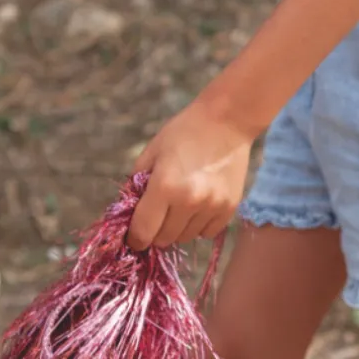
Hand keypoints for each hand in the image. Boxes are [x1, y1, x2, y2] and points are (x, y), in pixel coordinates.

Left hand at [126, 98, 251, 250]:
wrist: (228, 119)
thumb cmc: (185, 131)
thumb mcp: (152, 151)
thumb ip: (136, 185)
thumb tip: (129, 215)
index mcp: (164, 186)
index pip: (142, 232)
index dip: (135, 237)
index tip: (135, 234)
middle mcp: (189, 201)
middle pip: (164, 239)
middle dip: (157, 230)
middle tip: (160, 211)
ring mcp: (212, 205)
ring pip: (186, 238)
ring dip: (179, 227)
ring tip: (183, 202)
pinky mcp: (230, 206)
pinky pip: (208, 233)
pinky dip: (200, 224)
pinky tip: (201, 204)